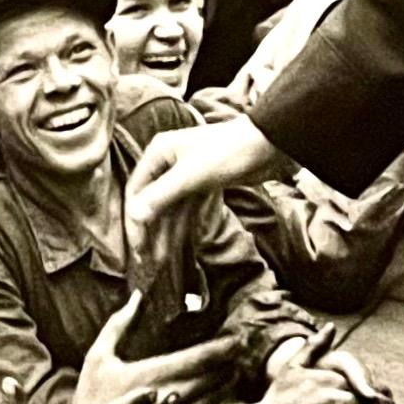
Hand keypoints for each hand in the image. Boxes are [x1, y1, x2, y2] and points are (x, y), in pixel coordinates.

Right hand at [72, 295, 244, 403]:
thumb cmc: (91, 399)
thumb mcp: (98, 358)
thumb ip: (118, 325)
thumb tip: (136, 296)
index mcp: (155, 376)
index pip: (203, 357)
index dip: (225, 346)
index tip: (236, 339)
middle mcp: (172, 401)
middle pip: (218, 377)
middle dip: (229, 365)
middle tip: (232, 356)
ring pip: (219, 400)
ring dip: (225, 386)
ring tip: (224, 377)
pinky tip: (211, 403)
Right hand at [125, 117, 286, 266]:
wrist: (269, 143)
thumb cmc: (228, 151)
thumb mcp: (191, 176)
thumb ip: (162, 196)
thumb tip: (135, 217)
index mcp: (159, 153)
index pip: (136, 192)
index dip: (134, 221)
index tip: (137, 248)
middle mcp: (167, 162)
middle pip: (151, 203)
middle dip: (149, 231)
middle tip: (147, 260)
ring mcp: (185, 174)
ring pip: (169, 209)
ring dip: (165, 233)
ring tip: (160, 261)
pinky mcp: (202, 184)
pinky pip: (185, 209)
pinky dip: (181, 227)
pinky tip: (176, 245)